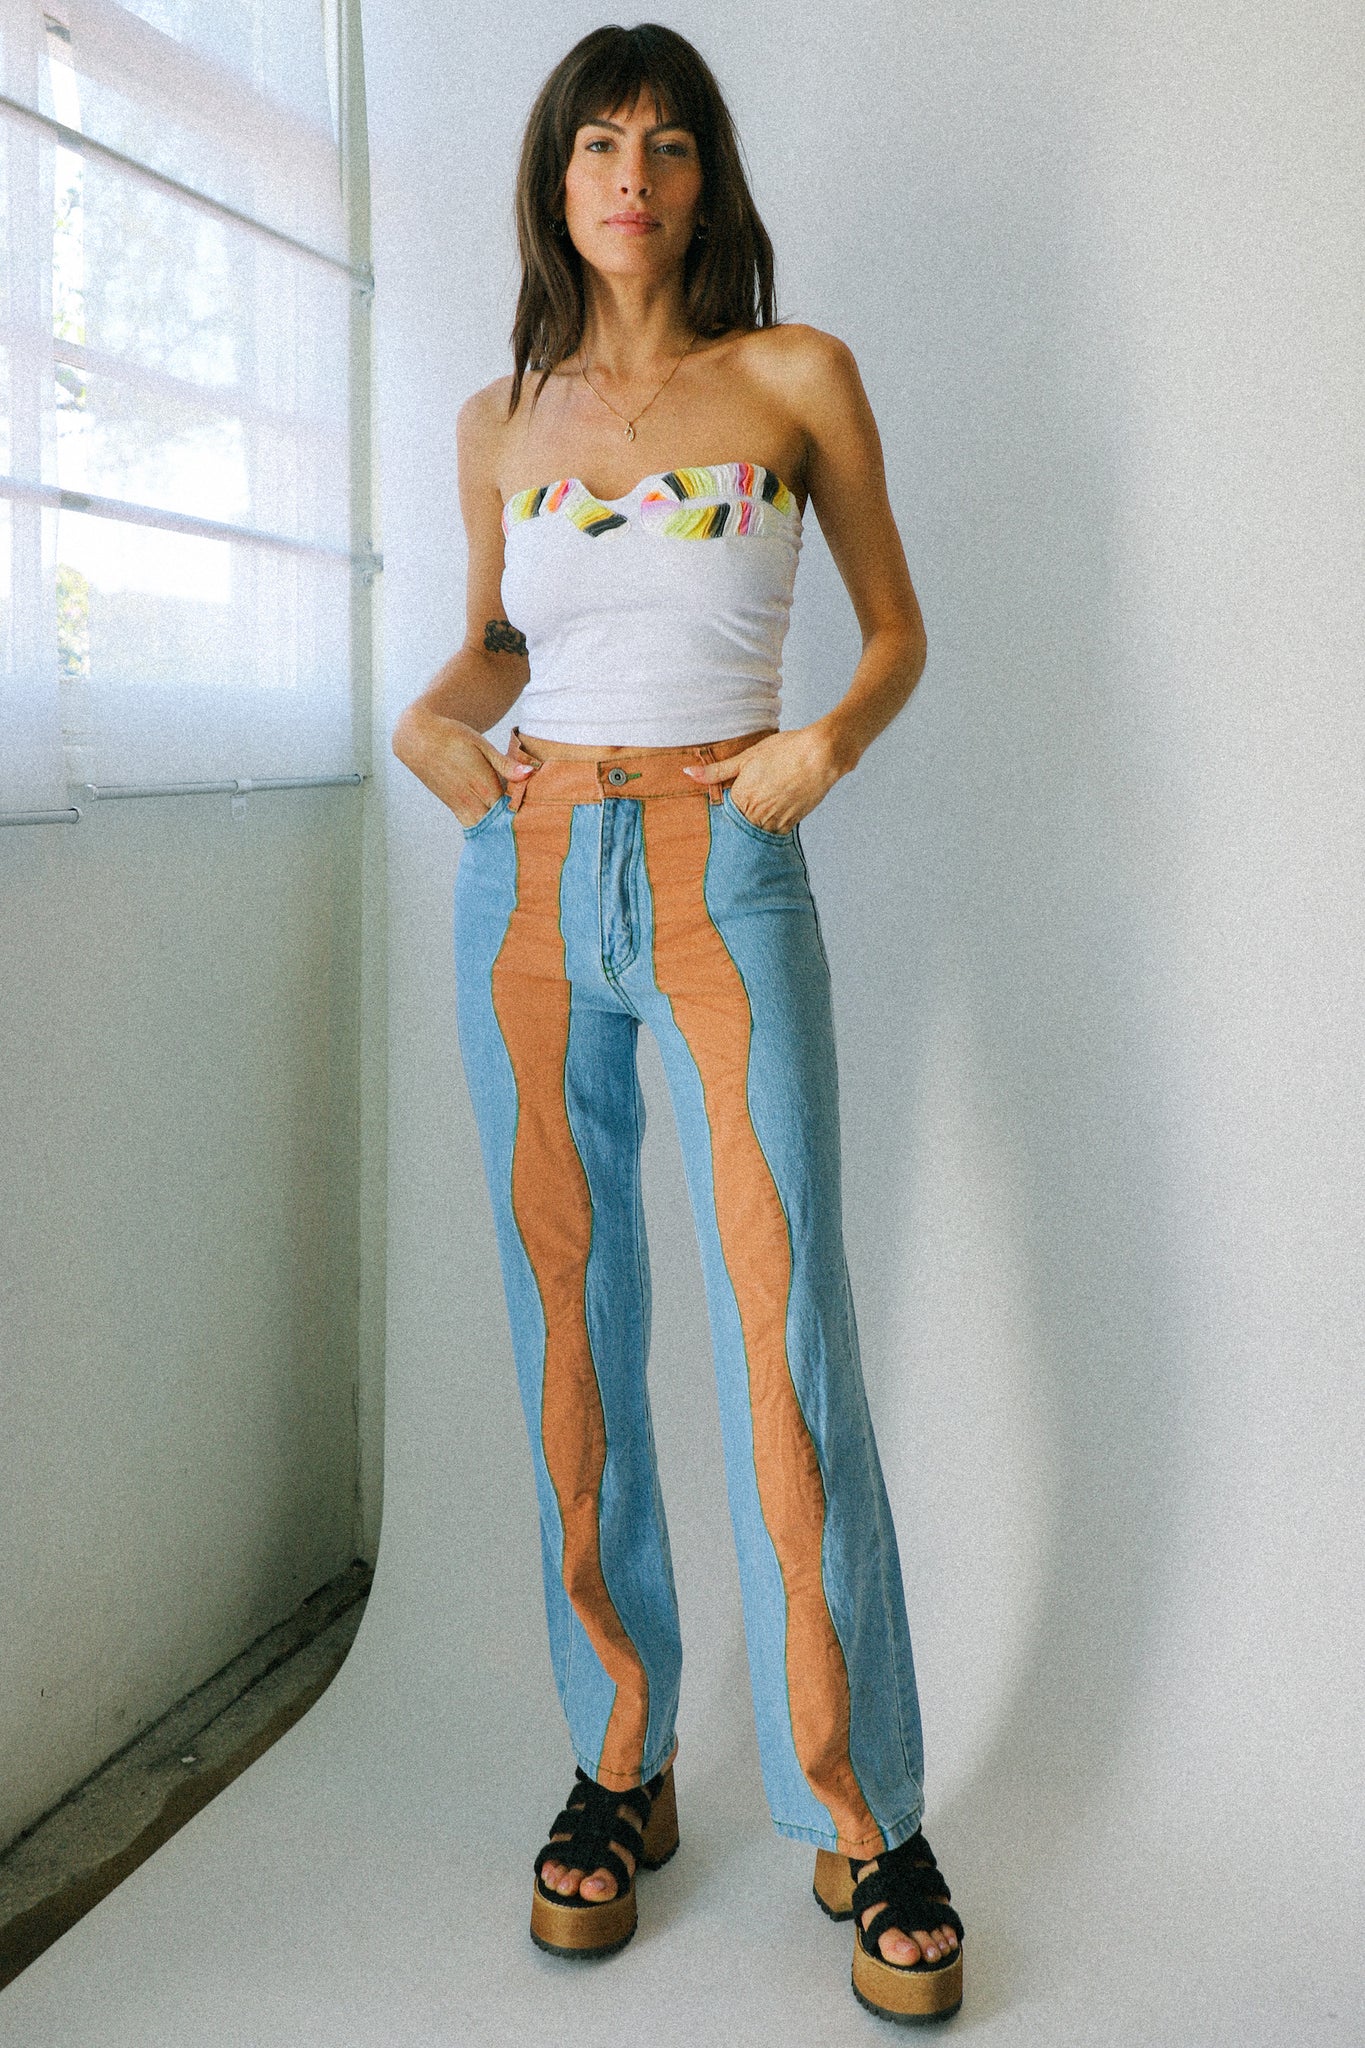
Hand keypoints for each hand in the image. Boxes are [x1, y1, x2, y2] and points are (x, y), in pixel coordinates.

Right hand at [392, 712, 533, 826]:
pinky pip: (472, 826)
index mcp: (483, 784)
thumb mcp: (481, 745)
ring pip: (485, 829)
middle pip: (499, 824)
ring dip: (499, 831)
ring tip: (516, 832)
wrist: (418, 739)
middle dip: (515, 828)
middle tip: (533, 830)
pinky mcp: (453, 807)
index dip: (526, 814)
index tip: (540, 816)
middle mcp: (471, 800)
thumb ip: (506, 764)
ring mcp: (460, 806)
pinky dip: (485, 829)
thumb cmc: (453, 736)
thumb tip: (530, 773)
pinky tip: (497, 829)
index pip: (511, 809)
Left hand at [681, 724, 848, 832]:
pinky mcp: (792, 823)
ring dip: (756, 826)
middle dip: (740, 820)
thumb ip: (717, 771)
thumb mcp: (747, 756)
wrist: (820, 755)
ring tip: (763, 809)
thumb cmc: (784, 750)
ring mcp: (775, 820)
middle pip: (740, 825)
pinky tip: (776, 812)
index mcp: (741, 796)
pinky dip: (772, 827)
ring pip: (757, 831)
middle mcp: (756, 813)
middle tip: (748, 810)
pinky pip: (775, 833)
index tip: (730, 803)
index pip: (724, 813)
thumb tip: (688, 774)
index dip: (727, 807)